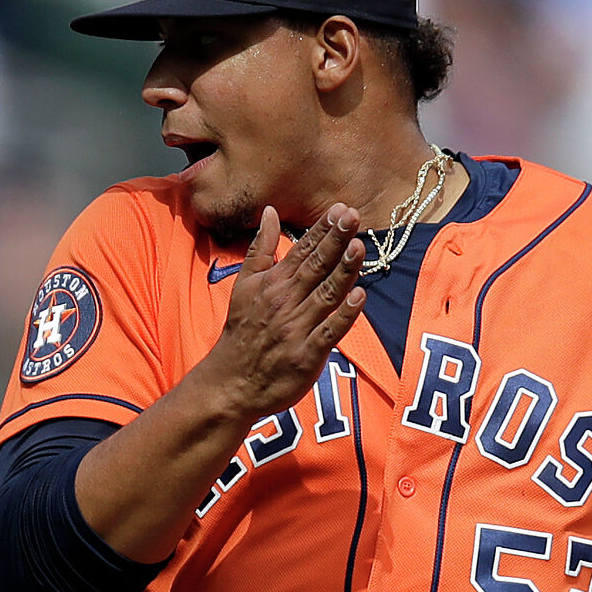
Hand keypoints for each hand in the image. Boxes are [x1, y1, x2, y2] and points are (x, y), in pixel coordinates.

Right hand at [193, 204, 366, 423]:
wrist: (231, 382)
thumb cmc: (242, 331)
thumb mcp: (245, 284)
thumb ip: (261, 248)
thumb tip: (270, 211)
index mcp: (273, 283)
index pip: (302, 250)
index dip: (323, 229)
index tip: (341, 209)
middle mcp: (285, 301)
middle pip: (316, 266)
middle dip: (335, 240)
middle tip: (352, 216)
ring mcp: (296, 328)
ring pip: (325, 294)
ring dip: (343, 271)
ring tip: (359, 247)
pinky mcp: (306, 355)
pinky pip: (329, 332)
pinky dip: (344, 315)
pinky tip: (360, 296)